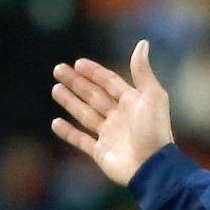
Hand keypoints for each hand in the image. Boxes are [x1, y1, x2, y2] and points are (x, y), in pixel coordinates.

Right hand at [50, 39, 174, 186]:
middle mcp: (119, 117)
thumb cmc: (155, 131)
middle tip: (57, 70)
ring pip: (85, 114)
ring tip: (55, 89)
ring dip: (70, 102)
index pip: (109, 82)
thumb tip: (142, 43)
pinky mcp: (100, 152)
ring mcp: (109, 134)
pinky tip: (55, 123)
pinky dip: (67, 132)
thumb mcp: (152, 97)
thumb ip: (143, 71)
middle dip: (76, 83)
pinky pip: (80, 140)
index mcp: (132, 102)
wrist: (152, 167)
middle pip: (93, 95)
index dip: (94, 72)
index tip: (78, 63)